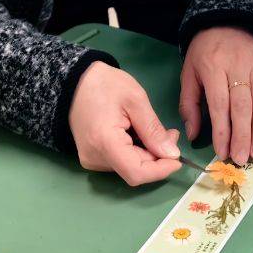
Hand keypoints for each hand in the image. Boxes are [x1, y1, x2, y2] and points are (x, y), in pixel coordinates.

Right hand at [69, 62, 181, 185]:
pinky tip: (139, 134)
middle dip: (158, 156)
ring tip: (155, 130)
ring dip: (148, 153)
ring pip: (128, 167)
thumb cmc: (104, 84)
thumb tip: (172, 154)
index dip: (160, 171)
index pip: (136, 173)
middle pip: (134, 169)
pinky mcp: (91, 157)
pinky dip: (135, 152)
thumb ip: (153, 129)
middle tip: (171, 134)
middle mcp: (95, 158)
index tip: (178, 158)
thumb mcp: (136, 100)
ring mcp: (91, 159)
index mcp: (104, 143)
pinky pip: (119, 161)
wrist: (74, 80)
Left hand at [180, 27, 252, 164]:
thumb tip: (192, 134)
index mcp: (213, 66)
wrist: (233, 19)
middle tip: (241, 159)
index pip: (219, 103)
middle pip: (242, 106)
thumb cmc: (206, 50)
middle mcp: (238, 67)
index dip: (222, 130)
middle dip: (242, 135)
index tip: (221, 152)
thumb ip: (189, 103)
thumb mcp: (189, 71)